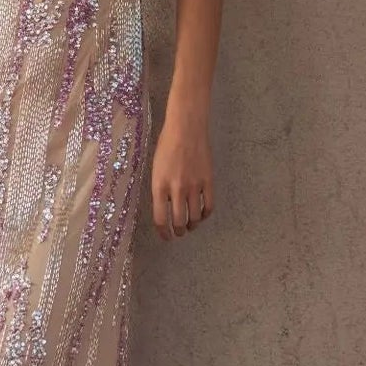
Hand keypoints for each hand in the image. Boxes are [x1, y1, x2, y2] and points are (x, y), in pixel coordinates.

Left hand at [150, 111, 213, 240]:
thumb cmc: (167, 145)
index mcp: (159, 186)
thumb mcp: (156, 168)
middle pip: (179, 222)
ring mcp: (194, 185)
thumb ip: (160, 189)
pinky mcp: (208, 181)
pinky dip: (205, 214)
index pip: (160, 219)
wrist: (186, 128)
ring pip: (194, 217)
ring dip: (192, 225)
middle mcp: (176, 188)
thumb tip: (165, 208)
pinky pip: (208, 205)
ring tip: (190, 226)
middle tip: (179, 232)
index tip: (166, 237)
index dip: (163, 233)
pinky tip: (202, 214)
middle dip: (178, 231)